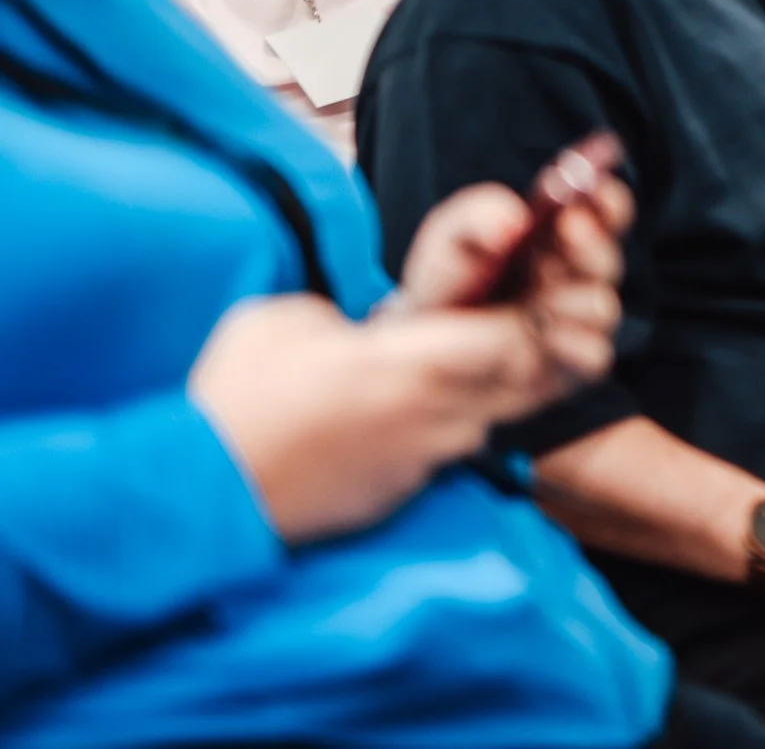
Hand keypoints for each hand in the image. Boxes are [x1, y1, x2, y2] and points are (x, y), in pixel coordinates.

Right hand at [190, 295, 557, 543]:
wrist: (204, 492)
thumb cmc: (241, 398)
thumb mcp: (287, 320)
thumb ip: (345, 316)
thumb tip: (361, 329)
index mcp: (413, 363)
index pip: (518, 339)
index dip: (532, 315)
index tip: (521, 296)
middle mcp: (435, 415)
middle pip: (521, 382)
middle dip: (526, 353)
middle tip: (499, 328)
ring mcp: (421, 461)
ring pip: (486, 418)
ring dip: (483, 393)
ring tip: (442, 370)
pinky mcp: (400, 495)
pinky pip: (444, 453)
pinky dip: (441, 430)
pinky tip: (402, 415)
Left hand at [394, 142, 633, 390]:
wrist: (422, 353)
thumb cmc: (445, 286)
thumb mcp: (449, 238)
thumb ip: (479, 213)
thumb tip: (517, 219)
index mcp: (558, 236)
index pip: (604, 209)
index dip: (607, 198)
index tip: (595, 188)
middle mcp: (576, 276)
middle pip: (610, 257)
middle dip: (592, 244)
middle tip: (567, 231)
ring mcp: (576, 322)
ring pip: (602, 306)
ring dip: (568, 300)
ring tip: (529, 306)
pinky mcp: (571, 364)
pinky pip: (594, 353)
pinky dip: (569, 343)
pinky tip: (537, 339)